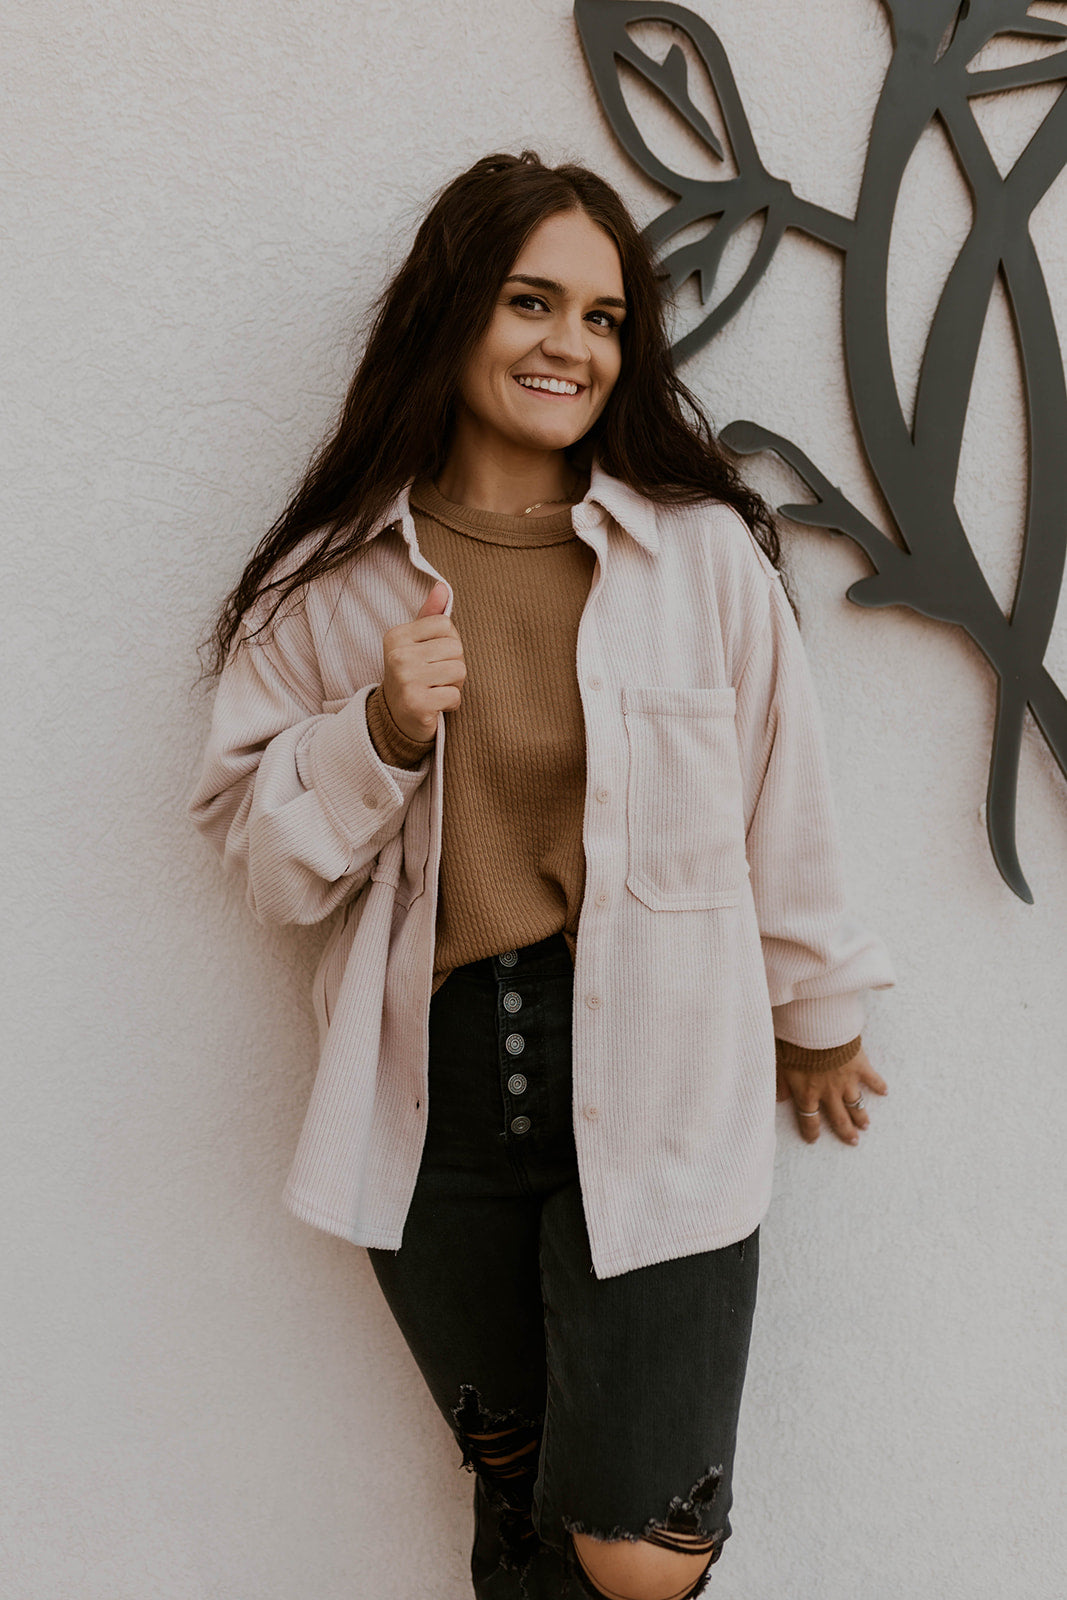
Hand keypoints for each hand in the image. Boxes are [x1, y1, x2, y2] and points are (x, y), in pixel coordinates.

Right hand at [381, 581, 466, 742]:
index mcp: (397, 635)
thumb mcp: (417, 643)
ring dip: (454, 686)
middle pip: (456, 649)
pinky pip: (455, 696)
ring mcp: (406, 679)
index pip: (446, 626)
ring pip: (459, 671)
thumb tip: (443, 587)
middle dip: (454, 667)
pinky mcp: (416, 703)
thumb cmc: (412, 675)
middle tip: (435, 678)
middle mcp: (398, 655)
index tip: (432, 658)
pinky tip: (435, 705)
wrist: (396, 718)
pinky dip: (451, 704)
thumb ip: (430, 615)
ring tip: (436, 690)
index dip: (449, 644)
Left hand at [776, 1045, 887, 1145]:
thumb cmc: (793, 1043)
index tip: (814, 1139)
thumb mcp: (778, 1064)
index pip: (808, 1119)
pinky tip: (884, 1091)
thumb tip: (779, 1098)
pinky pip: (872, 1079)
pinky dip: (879, 1086)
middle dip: (845, 1131)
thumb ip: (780, 1083)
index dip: (811, 1131)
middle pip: (838, 1118)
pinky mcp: (859, 1066)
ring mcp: (846, 1081)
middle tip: (853, 1141)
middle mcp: (828, 1092)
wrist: (815, 1026)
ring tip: (866, 1125)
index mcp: (807, 1093)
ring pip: (856, 1105)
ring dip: (861, 1116)